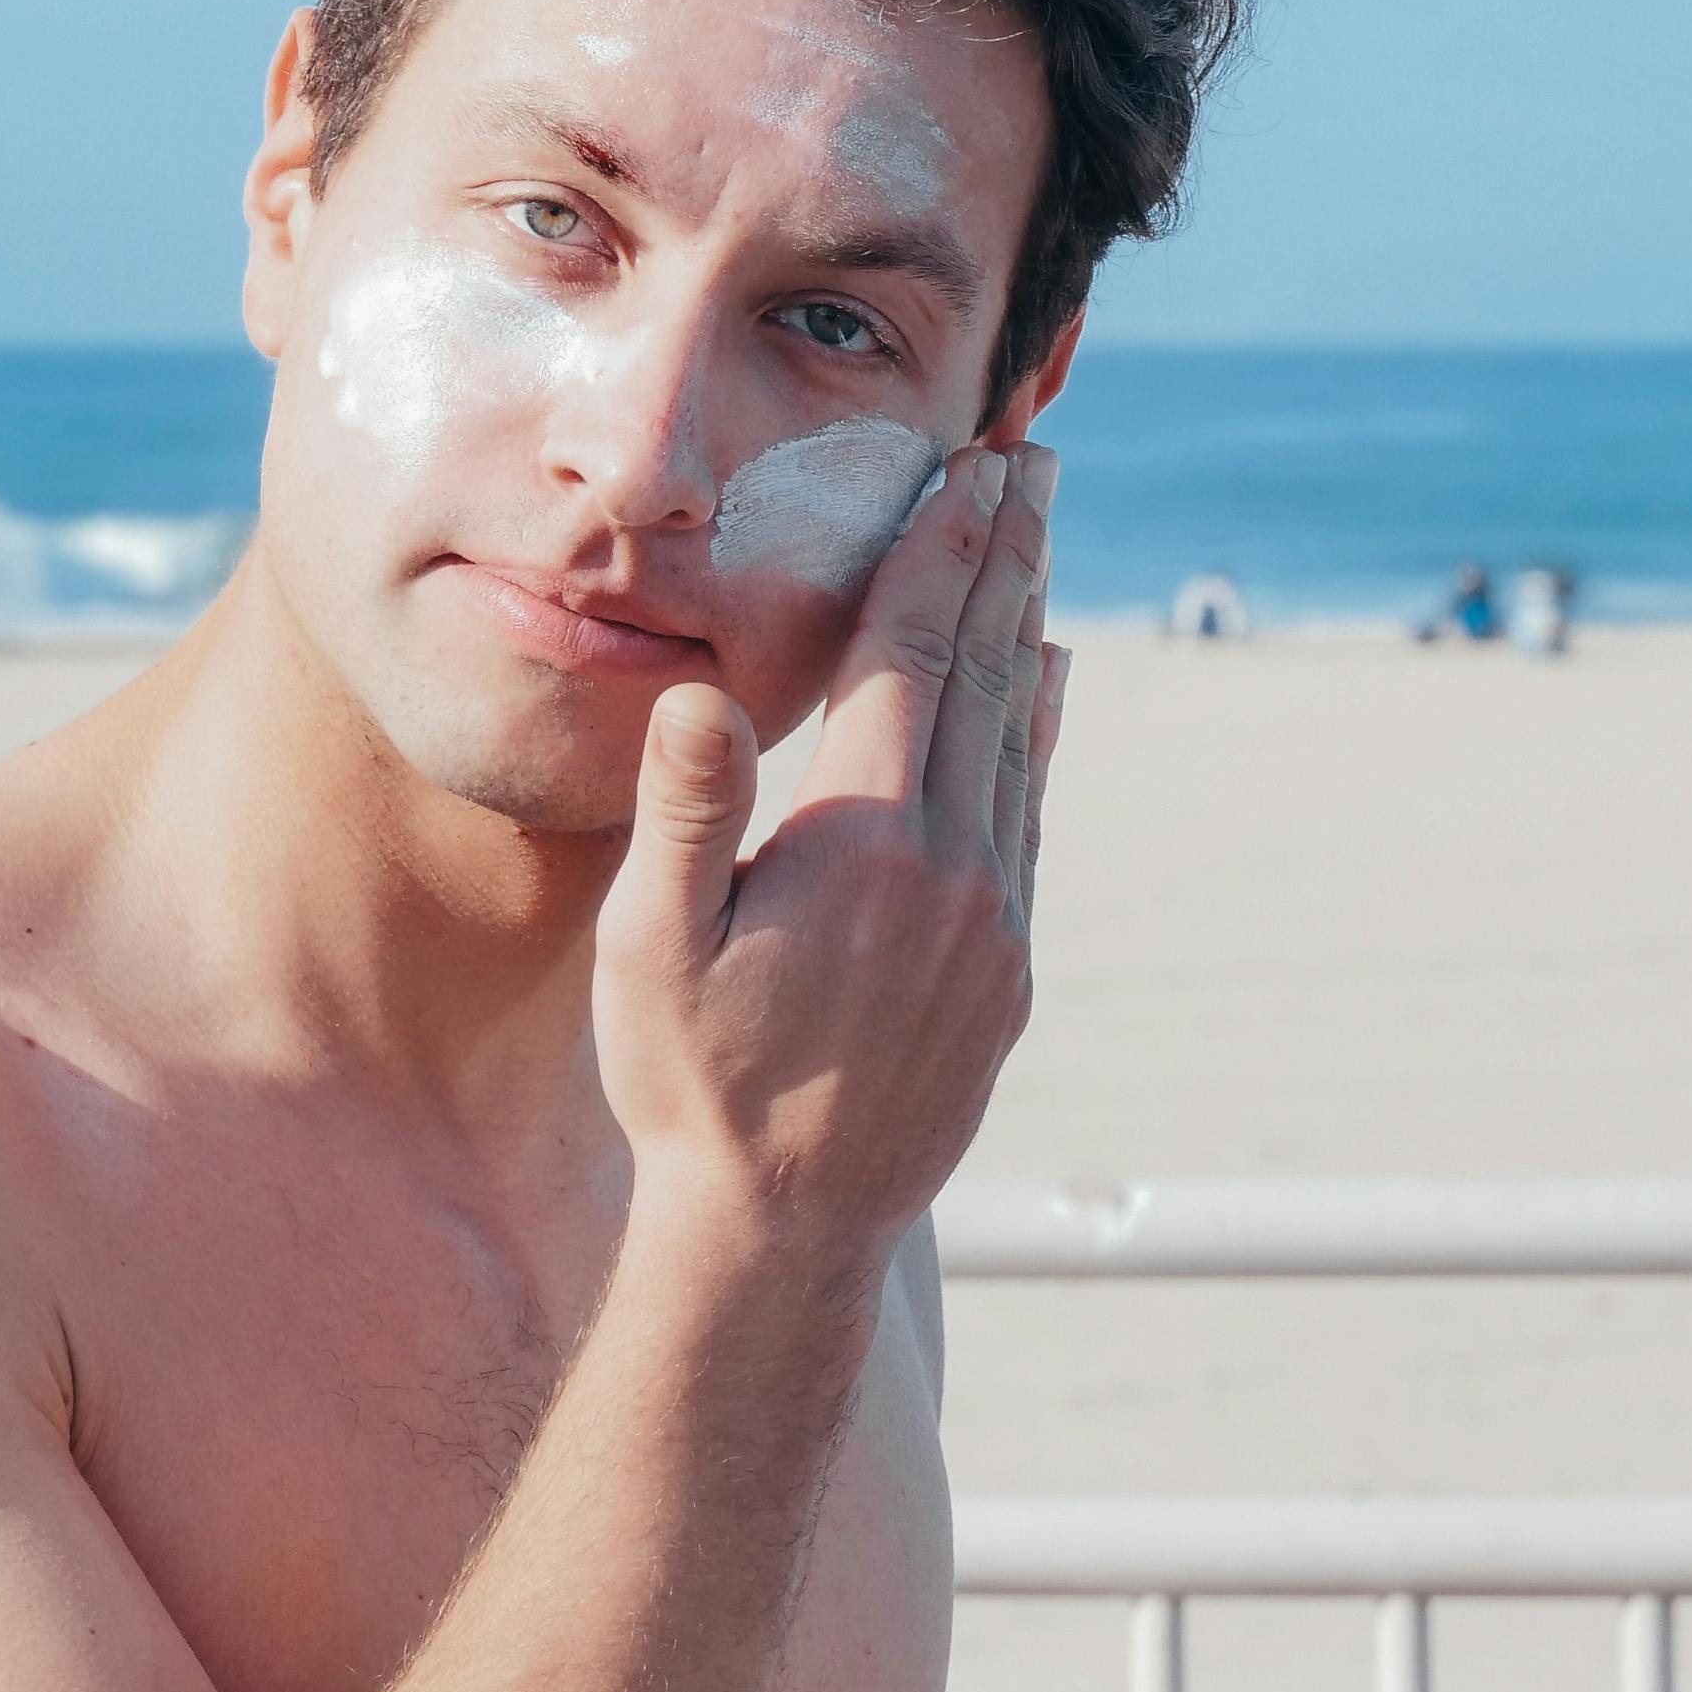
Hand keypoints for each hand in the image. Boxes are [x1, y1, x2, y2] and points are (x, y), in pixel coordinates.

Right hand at [592, 440, 1065, 1253]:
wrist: (786, 1229)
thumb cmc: (690, 1085)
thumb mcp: (651, 949)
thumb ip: (685, 816)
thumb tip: (698, 696)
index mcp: (866, 844)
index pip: (913, 658)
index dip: (940, 551)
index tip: (970, 467)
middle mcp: (952, 872)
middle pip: (986, 677)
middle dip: (1002, 559)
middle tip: (1027, 462)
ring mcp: (992, 923)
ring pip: (1018, 741)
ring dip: (1024, 632)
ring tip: (1032, 546)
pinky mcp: (1006, 971)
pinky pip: (1028, 817)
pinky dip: (1035, 735)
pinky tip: (1040, 685)